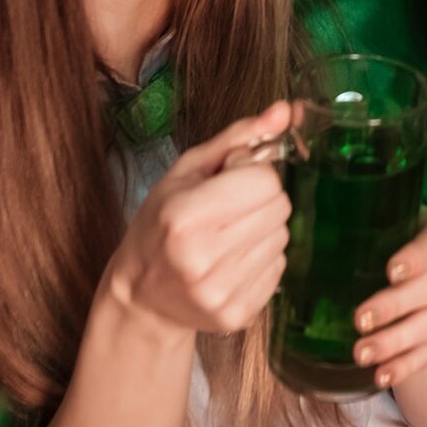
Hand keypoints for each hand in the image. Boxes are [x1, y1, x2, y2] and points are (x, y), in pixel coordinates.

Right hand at [104, 103, 295, 337]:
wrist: (141, 296)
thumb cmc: (160, 224)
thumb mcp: (187, 171)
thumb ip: (238, 138)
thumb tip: (285, 110)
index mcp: (184, 217)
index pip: (265, 181)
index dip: (253, 172)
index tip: (229, 179)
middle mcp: (203, 259)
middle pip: (280, 207)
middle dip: (261, 199)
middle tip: (229, 208)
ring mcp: (221, 292)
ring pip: (283, 238)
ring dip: (263, 229)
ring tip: (228, 235)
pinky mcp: (237, 315)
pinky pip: (280, 269)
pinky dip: (262, 258)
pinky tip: (232, 260)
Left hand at [349, 211, 426, 390]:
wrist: (407, 284)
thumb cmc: (374, 250)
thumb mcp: (366, 236)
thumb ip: (340, 238)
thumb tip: (290, 247)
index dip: (417, 256)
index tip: (391, 271)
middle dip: (395, 305)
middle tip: (360, 320)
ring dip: (395, 341)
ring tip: (361, 354)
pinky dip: (405, 366)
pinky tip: (381, 375)